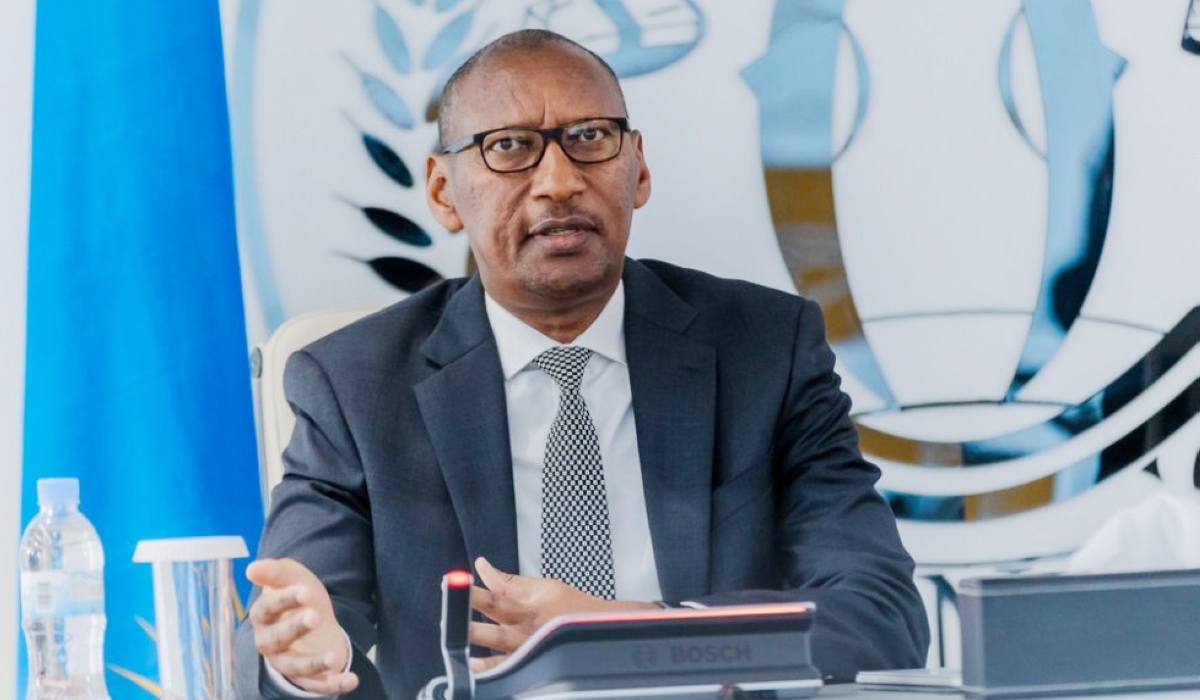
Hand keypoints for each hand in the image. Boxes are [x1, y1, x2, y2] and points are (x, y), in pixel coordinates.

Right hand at [247, 558, 358, 694]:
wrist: (314, 619)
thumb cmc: (299, 597)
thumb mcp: (293, 577)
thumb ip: (275, 572)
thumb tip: (252, 568)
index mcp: (263, 616)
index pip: (267, 609)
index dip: (284, 600)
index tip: (305, 591)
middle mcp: (269, 642)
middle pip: (277, 639)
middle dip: (295, 628)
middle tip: (315, 616)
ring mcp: (285, 662)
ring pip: (296, 668)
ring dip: (314, 664)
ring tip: (334, 658)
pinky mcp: (304, 677)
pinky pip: (316, 685)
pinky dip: (333, 685)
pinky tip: (351, 680)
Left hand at [468, 557, 656, 671]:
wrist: (602, 630)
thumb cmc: (574, 608)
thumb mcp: (544, 587)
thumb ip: (510, 581)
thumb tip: (483, 567)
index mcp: (529, 605)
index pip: (497, 591)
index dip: (473, 587)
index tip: (453, 580)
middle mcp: (527, 626)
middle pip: (495, 615)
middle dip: (471, 609)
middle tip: (448, 610)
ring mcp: (529, 648)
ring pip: (499, 646)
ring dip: (478, 644)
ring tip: (456, 643)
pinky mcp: (532, 665)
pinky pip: (508, 669)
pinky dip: (492, 670)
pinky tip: (475, 671)